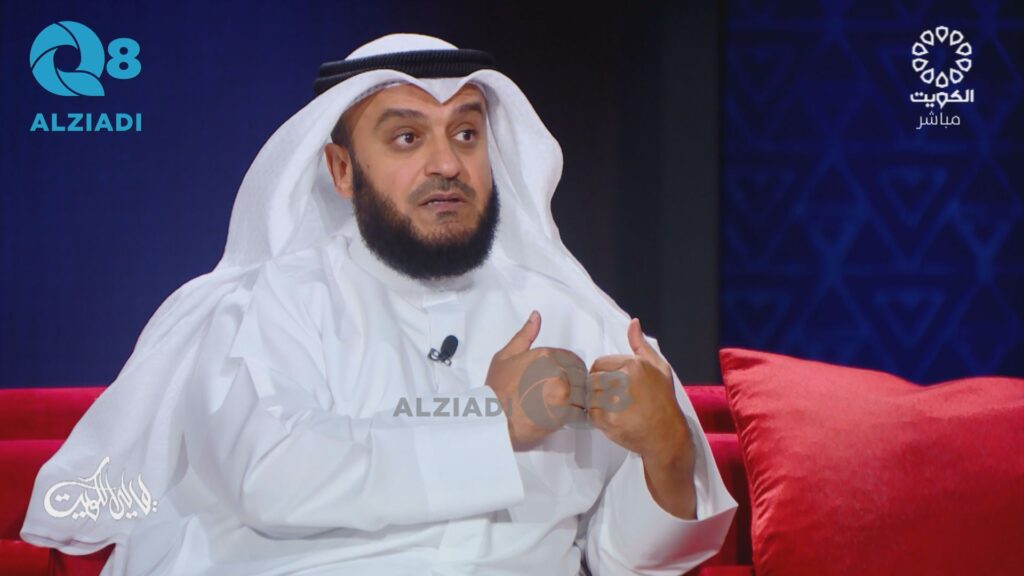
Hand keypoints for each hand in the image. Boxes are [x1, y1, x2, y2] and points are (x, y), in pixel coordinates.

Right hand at [485, 311, 586, 449]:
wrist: (493, 418)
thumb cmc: (496, 389)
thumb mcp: (506, 356)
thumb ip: (525, 335)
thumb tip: (536, 316)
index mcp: (546, 355)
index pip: (574, 359)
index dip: (571, 370)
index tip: (563, 378)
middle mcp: (557, 371)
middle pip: (581, 377)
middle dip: (575, 385)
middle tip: (560, 394)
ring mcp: (562, 393)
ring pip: (583, 395)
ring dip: (576, 401)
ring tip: (561, 406)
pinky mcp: (563, 414)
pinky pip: (580, 413)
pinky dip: (574, 416)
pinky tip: (562, 416)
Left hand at [587, 318, 689, 463]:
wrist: (667, 435)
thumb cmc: (663, 400)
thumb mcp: (659, 368)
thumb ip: (641, 345)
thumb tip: (633, 323)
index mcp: (633, 365)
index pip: (598, 364)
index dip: (603, 375)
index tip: (613, 385)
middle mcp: (623, 381)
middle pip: (592, 380)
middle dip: (599, 390)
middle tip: (615, 400)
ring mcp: (615, 402)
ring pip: (590, 397)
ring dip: (597, 404)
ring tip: (615, 409)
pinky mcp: (609, 420)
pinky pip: (590, 414)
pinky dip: (598, 418)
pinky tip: (613, 419)